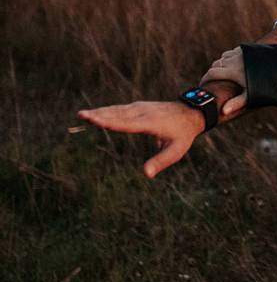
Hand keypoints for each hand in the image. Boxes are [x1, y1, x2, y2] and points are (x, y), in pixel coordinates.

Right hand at [76, 101, 205, 178]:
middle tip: (80, 115)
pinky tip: (96, 114)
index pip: (126, 123)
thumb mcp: (176, 151)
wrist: (191, 113)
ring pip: (116, 110)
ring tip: (82, 114)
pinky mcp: (138, 107)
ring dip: (99, 112)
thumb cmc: (183, 135)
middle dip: (98, 115)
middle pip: (117, 114)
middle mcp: (142, 113)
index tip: (95, 119)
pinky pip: (119, 109)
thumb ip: (160, 162)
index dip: (109, 122)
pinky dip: (106, 111)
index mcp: (150, 122)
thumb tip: (146, 174)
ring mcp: (140, 108)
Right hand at [199, 46, 247, 116]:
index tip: (202, 84)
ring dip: (222, 64)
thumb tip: (223, 112)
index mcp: (232, 71)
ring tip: (224, 74)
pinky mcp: (247, 48)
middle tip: (214, 81)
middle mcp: (234, 59)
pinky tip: (234, 65)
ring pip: (224, 57)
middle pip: (217, 64)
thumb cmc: (265, 84)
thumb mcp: (251, 94)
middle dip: (213, 72)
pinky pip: (233, 52)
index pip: (212, 73)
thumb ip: (236, 103)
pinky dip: (230, 58)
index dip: (205, 79)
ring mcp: (241, 52)